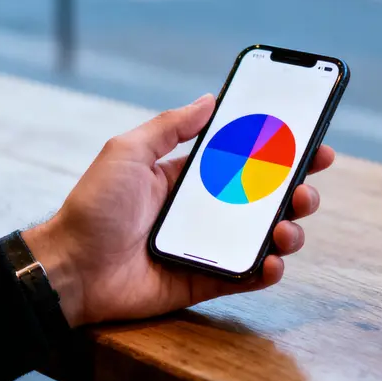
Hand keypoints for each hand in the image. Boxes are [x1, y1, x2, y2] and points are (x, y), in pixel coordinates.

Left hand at [22, 94, 335, 327]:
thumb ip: (170, 126)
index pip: (244, 161)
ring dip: (288, 230)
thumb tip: (209, 99)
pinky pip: (245, 277)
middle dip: (295, 191)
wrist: (70, 268)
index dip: (280, 153)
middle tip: (307, 188)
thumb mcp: (128, 152)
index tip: (311, 144)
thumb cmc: (92, 207)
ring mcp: (205, 248)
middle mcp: (201, 212)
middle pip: (263, 200)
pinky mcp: (203, 281)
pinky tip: (273, 260)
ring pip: (263, 238)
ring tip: (288, 227)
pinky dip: (267, 270)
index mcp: (185, 178)